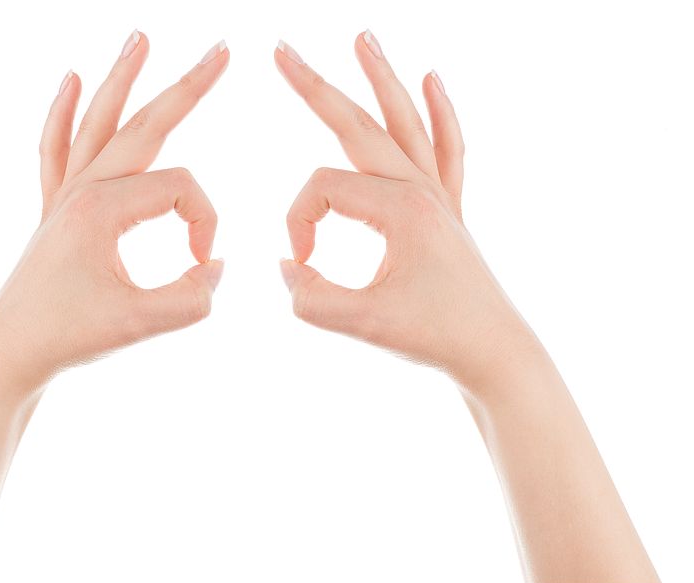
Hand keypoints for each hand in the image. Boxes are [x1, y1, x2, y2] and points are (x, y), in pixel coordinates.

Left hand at [0, 33, 228, 392]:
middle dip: (187, 87)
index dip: (206, 224)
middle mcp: (82, 190)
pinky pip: (58, 149)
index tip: (203, 265)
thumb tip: (216, 267)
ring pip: (99, 123)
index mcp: (102, 209)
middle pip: (145, 124)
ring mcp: (64, 196)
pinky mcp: (55, 210)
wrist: (10, 353)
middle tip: (222, 50)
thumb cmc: (67, 337)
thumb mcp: (140, 324)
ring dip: (121, 79)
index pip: (182, 190)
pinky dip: (63, 113)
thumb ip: (191, 298)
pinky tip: (69, 80)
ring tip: (140, 38)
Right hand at [275, 33, 531, 388]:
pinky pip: (446, 148)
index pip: (321, 190)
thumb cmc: (435, 337)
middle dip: (315, 87)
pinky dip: (441, 113)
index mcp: (400, 209)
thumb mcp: (362, 324)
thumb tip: (287, 264)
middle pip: (358, 125)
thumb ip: (311, 297)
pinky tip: (434, 80)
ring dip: (382, 79)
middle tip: (282, 50)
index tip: (301, 264)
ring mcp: (439, 195)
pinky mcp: (448, 209)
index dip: (296, 224)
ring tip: (363, 38)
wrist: (493, 352)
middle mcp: (421, 190)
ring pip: (405, 122)